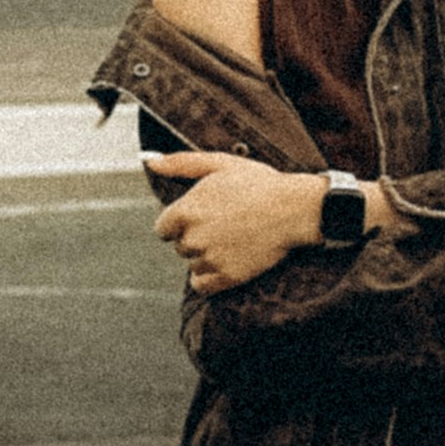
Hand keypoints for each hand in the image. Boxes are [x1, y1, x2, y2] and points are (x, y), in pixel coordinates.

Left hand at [146, 152, 322, 293]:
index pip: (163, 229)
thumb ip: (180, 163)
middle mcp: (193, 238)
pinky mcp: (226, 278)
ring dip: (205, 255)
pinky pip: (201, 284)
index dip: (181, 222)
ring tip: (232, 239)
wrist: (294, 210)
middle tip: (225, 223)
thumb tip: (150, 161)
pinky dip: (209, 276)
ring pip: (192, 264)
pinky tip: (227, 259)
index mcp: (185, 211)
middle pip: (180, 246)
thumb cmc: (257, 183)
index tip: (203, 215)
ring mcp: (209, 260)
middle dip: (196, 236)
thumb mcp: (219, 164)